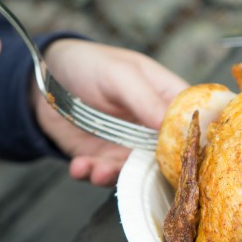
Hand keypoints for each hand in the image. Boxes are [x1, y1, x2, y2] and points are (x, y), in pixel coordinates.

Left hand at [33, 39, 187, 185]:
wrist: (44, 80)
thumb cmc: (91, 64)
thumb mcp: (120, 74)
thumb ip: (145, 99)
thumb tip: (175, 127)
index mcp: (168, 100)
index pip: (195, 124)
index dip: (197, 143)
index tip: (189, 161)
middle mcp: (153, 129)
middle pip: (170, 159)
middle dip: (154, 172)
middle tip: (139, 176)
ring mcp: (129, 146)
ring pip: (136, 173)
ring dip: (116, 176)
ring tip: (98, 171)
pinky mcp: (103, 159)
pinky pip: (104, 175)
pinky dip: (92, 175)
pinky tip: (80, 166)